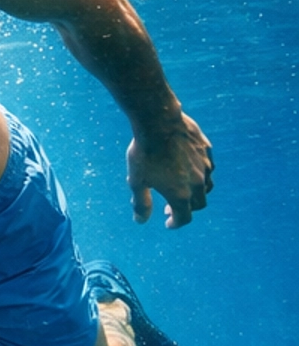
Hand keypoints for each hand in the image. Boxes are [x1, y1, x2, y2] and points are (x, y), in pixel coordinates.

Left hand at [128, 112, 212, 228]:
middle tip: (170, 206)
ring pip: (207, 187)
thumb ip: (141, 203)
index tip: (168, 222)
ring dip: (196, 193)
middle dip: (186, 209)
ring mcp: (205, 166)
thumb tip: (140, 221)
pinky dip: (200, 174)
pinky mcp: (207, 151)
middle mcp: (198, 183)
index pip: (184, 218)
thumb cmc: (144, 153)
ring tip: (183, 189)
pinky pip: (208, 167)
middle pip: (199, 205)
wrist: (158, 122)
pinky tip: (188, 168)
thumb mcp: (136, 180)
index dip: (175, 223)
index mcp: (181, 195)